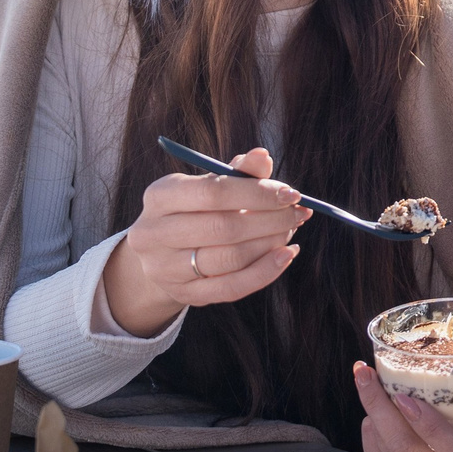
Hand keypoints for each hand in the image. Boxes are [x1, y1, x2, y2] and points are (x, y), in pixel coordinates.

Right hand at [102, 147, 310, 335]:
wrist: (161, 254)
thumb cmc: (193, 211)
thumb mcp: (208, 186)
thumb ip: (238, 172)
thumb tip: (263, 157)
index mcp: (160, 196)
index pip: (213, 192)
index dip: (257, 193)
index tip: (290, 194)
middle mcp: (154, 234)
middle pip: (223, 227)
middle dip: (270, 219)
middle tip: (298, 213)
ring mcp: (166, 269)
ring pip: (230, 259)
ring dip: (271, 244)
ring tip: (290, 230)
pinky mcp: (184, 295)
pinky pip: (233, 287)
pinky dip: (266, 271)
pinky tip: (286, 255)